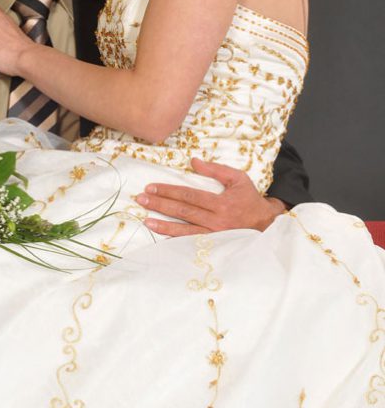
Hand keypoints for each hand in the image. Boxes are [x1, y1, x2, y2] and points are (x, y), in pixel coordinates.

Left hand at [136, 157, 286, 236]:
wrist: (266, 225)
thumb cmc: (250, 200)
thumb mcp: (238, 179)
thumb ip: (216, 170)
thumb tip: (193, 161)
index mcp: (221, 203)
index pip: (189, 195)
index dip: (169, 192)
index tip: (151, 188)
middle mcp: (216, 220)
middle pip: (183, 212)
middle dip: (160, 205)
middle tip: (141, 200)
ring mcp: (214, 235)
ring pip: (184, 231)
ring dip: (163, 225)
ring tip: (146, 220)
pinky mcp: (213, 245)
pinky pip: (191, 243)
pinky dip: (175, 240)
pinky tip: (161, 236)